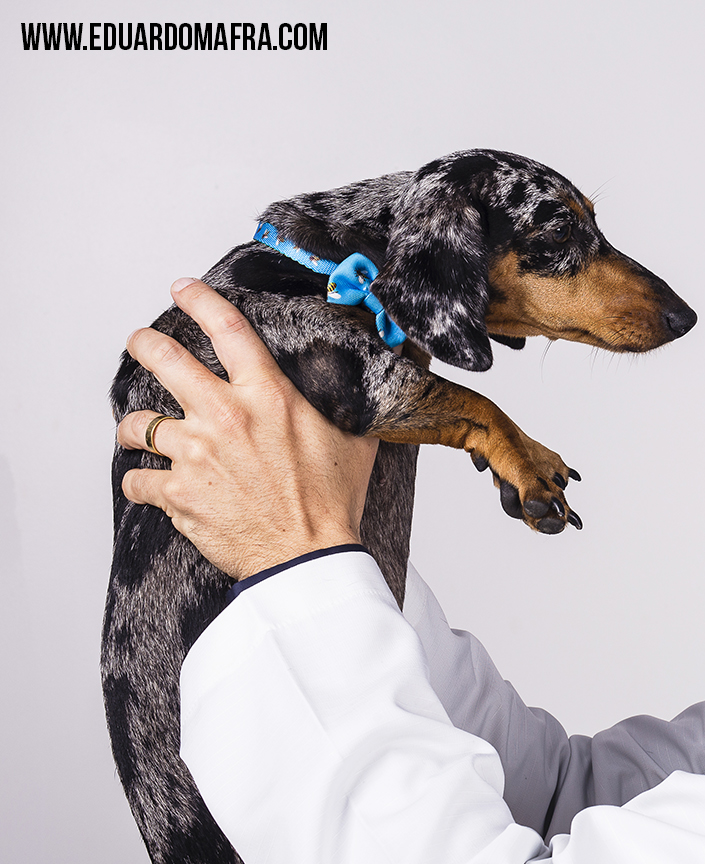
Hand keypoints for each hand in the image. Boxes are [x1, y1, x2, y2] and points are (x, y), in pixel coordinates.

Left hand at [117, 278, 379, 580]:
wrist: (308, 557)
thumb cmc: (333, 503)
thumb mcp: (356, 439)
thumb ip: (356, 400)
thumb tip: (392, 366)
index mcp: (268, 396)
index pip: (226, 327)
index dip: (199, 299)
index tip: (183, 289)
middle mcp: (225, 416)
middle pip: (163, 358)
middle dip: (145, 344)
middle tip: (142, 343)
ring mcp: (196, 454)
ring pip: (138, 423)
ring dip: (137, 426)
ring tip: (140, 431)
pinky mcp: (176, 493)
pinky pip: (136, 480)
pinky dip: (139, 482)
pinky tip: (148, 484)